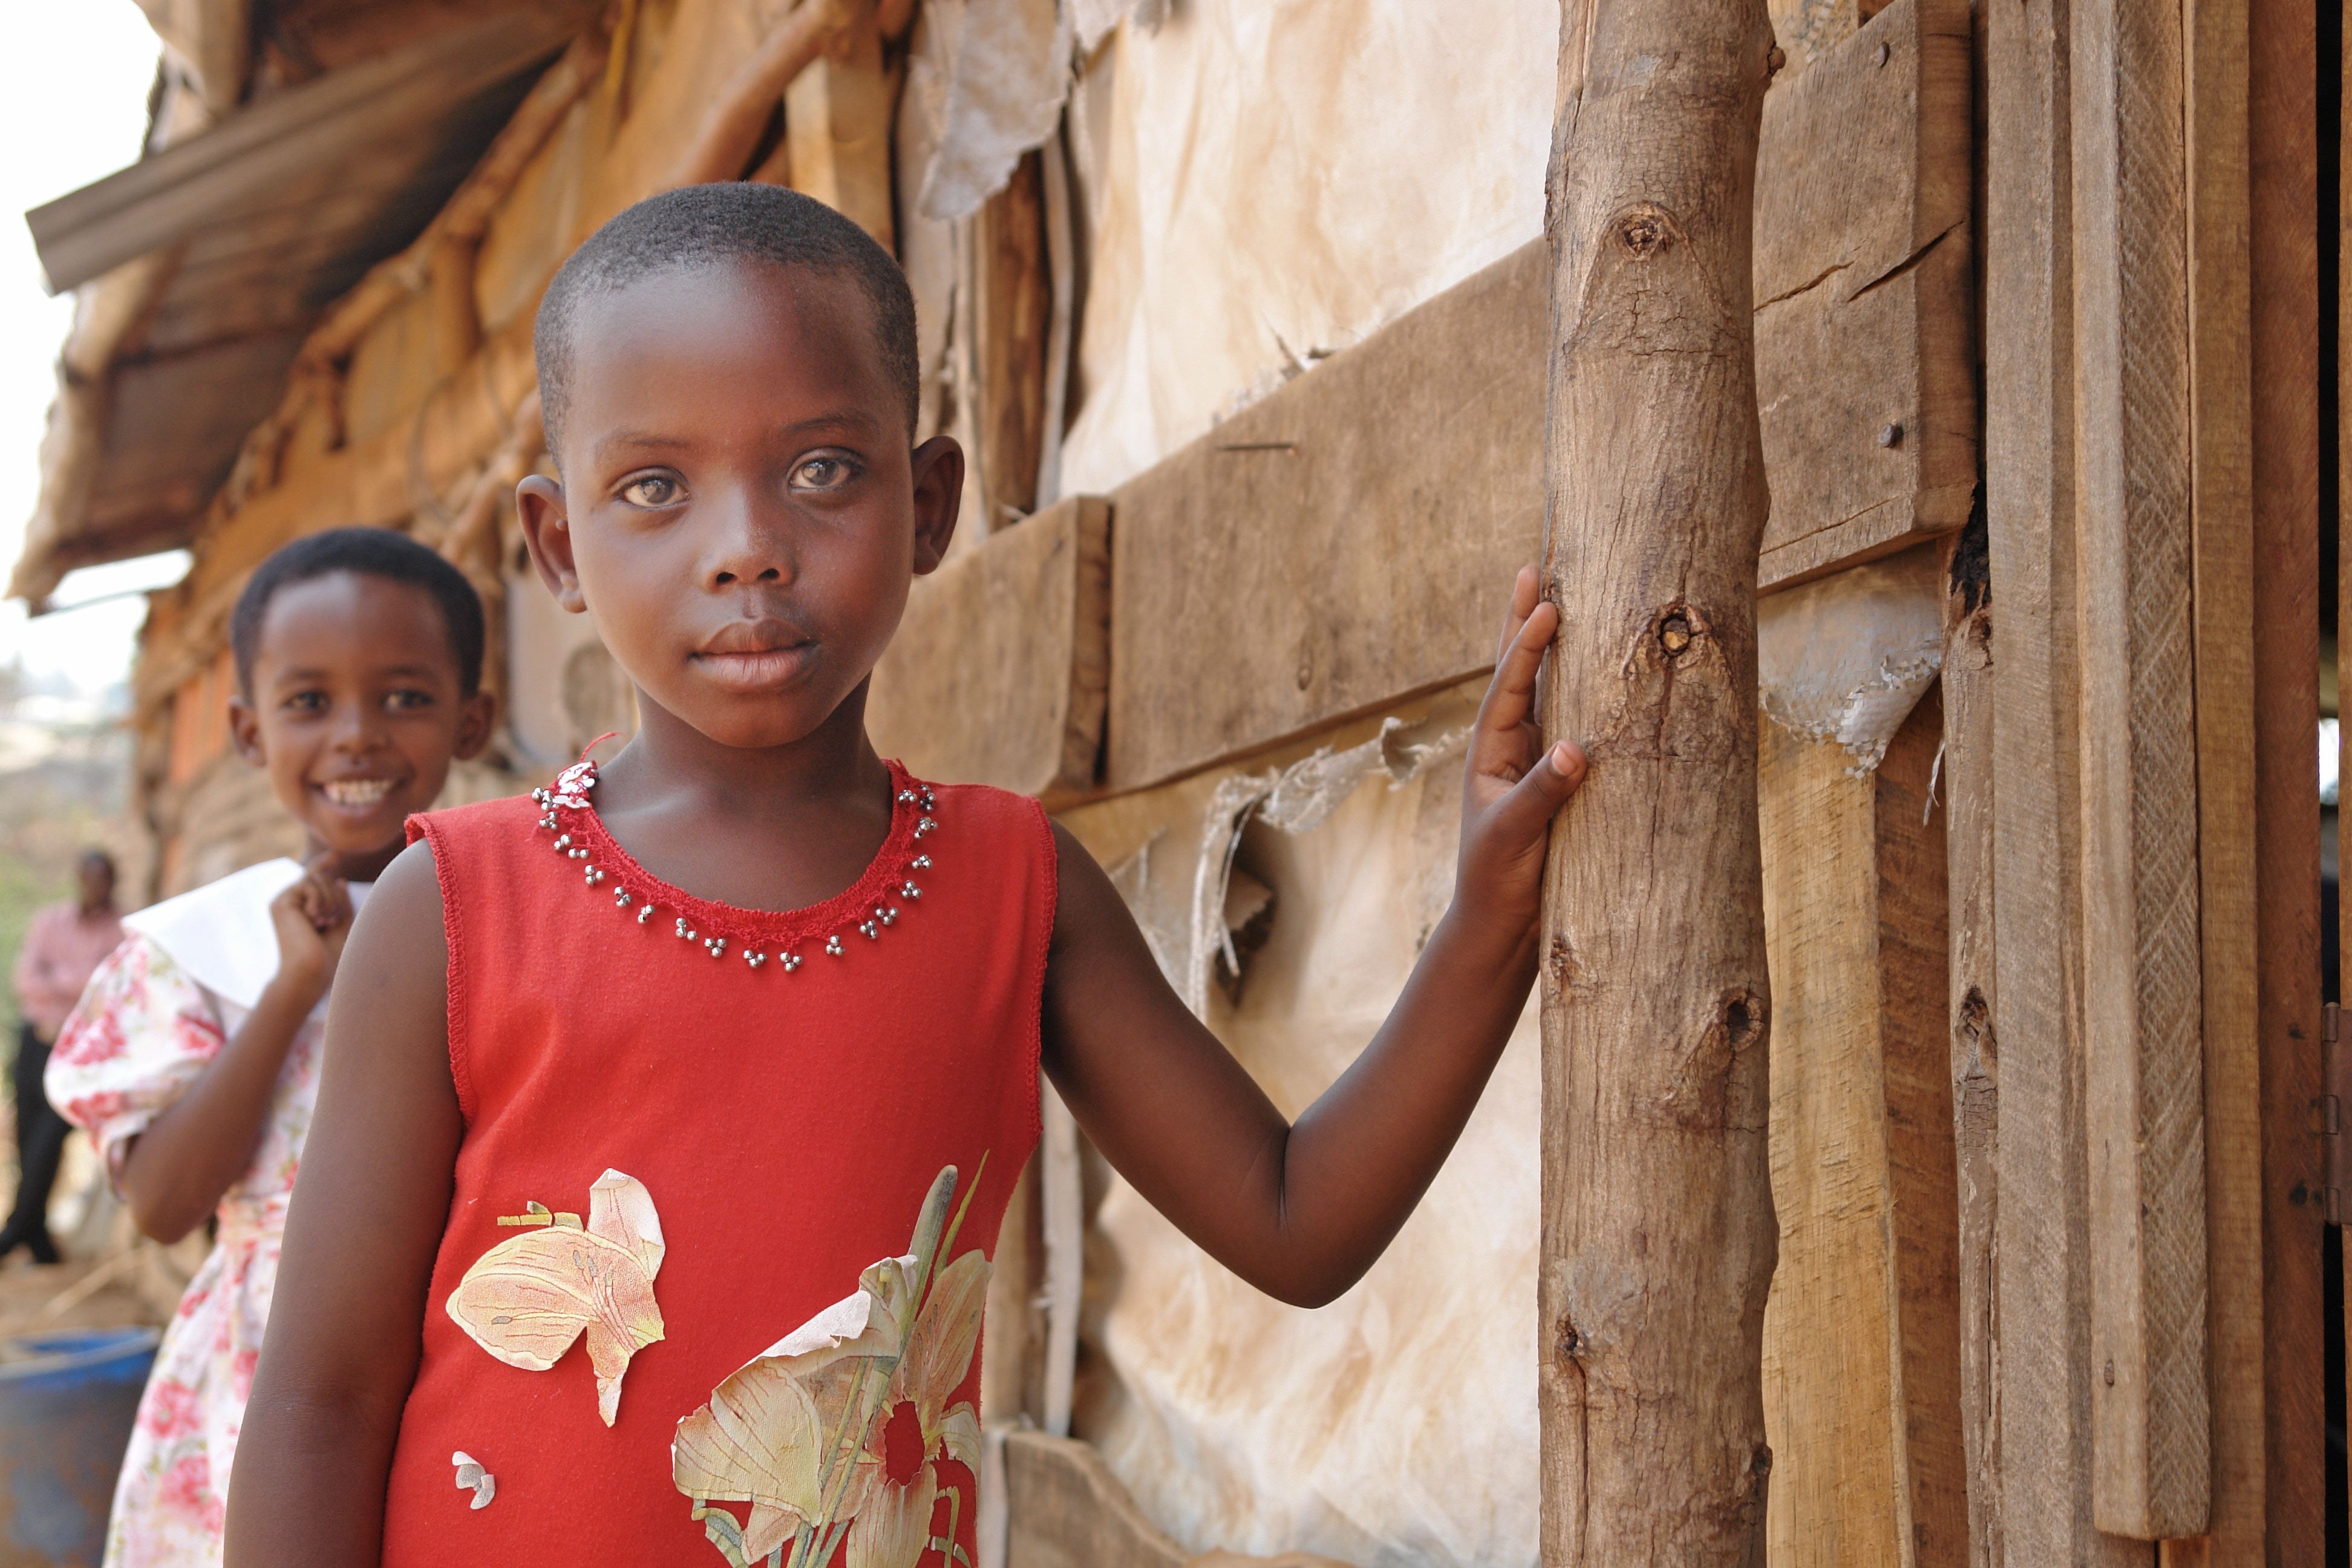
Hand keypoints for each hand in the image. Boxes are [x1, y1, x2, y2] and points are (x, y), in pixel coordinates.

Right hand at [266, 857, 354, 1011]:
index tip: (336, 855)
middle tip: (330, 922)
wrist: (310, 971)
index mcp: (303, 909)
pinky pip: (307, 883)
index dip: (323, 864)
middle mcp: (291, 903)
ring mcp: (284, 901)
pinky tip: (314, 919)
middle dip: (335, 896)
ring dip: (329, 899)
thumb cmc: (327, 955)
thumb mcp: (341, 924)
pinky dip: (319, 899)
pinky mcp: (281, 902)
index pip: (312, 879)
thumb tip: (340, 879)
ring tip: (324, 923)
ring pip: (315, 878)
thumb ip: (341, 902)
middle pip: (320, 877)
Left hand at [1452, 566, 1587, 942]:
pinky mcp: (1557, 780)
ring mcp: (1531, 760)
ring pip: (1544, 691)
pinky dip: (1579, 689)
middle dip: (1523, 621)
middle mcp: (1508, 748)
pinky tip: (1594, 666)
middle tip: (1532, 569)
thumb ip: (1542, 793)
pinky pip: (1568, 721)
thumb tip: (1574, 747)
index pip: (1509, 687)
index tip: (1546, 605)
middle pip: (1517, 672)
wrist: (1502, 928)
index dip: (1527, 645)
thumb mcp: (1516, 836)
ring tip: (1556, 595)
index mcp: (1489, 753)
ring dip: (1550, 645)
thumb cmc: (1498, 882)